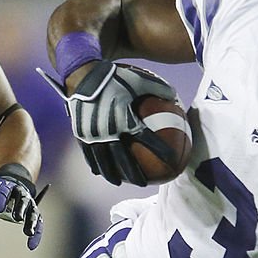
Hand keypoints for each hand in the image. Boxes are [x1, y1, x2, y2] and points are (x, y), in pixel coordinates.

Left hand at [0, 164, 45, 250]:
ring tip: (28, 233)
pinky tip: (31, 246)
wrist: (13, 182)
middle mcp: (20, 194)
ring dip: (31, 221)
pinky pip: (38, 224)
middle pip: (22, 199)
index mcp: (6, 186)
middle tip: (16, 217)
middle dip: (20, 207)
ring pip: (33, 212)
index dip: (1, 198)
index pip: (4, 191)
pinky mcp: (33, 214)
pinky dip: (36, 234)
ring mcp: (28, 204)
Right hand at [38, 60, 181, 185]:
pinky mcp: (81, 134)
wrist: (83, 74)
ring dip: (112, 174)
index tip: (171, 159)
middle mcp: (108, 130)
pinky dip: (95, 164)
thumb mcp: (139, 78)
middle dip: (134, 173)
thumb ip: (158, 88)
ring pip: (104, 161)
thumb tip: (175, 97)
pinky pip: (89, 153)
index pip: (146, 138)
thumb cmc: (115, 76)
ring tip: (119, 183)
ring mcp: (93, 134)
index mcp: (124, 118)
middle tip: (144, 184)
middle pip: (123, 159)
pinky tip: (100, 172)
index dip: (160, 150)